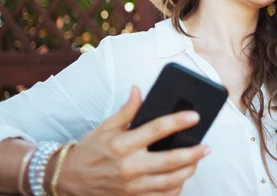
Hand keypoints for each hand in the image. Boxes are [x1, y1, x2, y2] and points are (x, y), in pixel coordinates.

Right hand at [57, 86, 208, 195]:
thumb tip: (139, 90)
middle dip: (192, 153)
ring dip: (188, 170)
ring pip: (170, 181)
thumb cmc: (90, 150)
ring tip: (197, 160)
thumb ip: (127, 110)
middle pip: (170, 161)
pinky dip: (175, 188)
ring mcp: (132, 186)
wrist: (70, 178)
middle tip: (206, 147)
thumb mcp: (106, 126)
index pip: (156, 129)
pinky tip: (182, 178)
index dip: (178, 121)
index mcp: (123, 144)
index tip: (194, 116)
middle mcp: (130, 166)